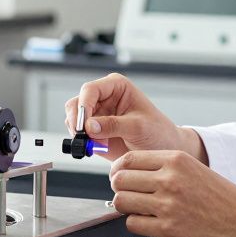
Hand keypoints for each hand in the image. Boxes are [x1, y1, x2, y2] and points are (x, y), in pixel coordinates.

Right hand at [64, 73, 206, 161]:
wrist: (162, 149)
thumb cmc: (157, 131)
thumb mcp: (138, 127)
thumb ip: (114, 125)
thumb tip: (90, 126)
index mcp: (116, 86)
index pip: (90, 90)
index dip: (84, 105)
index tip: (84, 124)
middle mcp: (104, 97)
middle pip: (77, 103)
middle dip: (77, 121)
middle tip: (82, 137)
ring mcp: (97, 114)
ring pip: (73, 119)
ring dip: (79, 133)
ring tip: (95, 144)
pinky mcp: (94, 130)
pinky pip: (78, 134)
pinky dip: (82, 142)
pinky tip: (97, 147)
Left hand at [110, 150, 235, 236]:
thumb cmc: (222, 198)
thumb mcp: (193, 168)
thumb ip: (164, 167)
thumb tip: (131, 172)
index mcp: (176, 160)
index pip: (128, 159)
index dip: (118, 170)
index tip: (119, 178)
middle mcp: (169, 179)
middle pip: (120, 180)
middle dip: (119, 189)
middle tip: (127, 195)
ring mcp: (167, 204)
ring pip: (121, 201)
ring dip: (126, 208)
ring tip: (139, 210)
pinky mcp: (167, 229)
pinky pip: (132, 223)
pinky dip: (136, 224)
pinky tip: (149, 223)